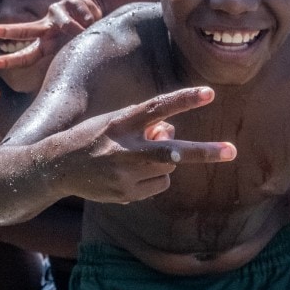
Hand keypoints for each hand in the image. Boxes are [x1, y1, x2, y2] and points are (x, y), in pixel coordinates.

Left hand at [0, 0, 102, 69]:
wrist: (97, 12)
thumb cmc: (81, 37)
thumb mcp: (73, 51)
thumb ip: (65, 63)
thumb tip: (61, 94)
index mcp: (45, 43)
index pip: (25, 55)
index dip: (7, 60)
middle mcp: (46, 28)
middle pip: (23, 31)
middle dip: (4, 31)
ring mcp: (56, 13)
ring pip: (68, 26)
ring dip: (81, 31)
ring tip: (88, 32)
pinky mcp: (69, 1)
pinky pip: (82, 16)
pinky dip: (90, 20)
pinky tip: (92, 19)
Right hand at [59, 87, 235, 202]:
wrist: (57, 168)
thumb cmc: (90, 138)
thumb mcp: (113, 122)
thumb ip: (144, 125)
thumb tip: (172, 132)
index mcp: (119, 124)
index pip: (157, 108)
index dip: (184, 100)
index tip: (209, 93)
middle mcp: (123, 149)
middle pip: (172, 151)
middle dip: (204, 152)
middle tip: (232, 151)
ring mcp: (125, 175)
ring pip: (167, 169)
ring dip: (161, 164)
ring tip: (132, 161)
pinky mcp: (126, 195)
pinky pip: (158, 186)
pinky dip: (150, 180)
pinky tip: (125, 176)